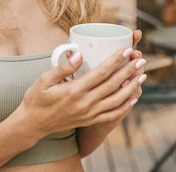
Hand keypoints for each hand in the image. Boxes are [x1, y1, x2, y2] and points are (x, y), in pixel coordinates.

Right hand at [19, 46, 145, 137]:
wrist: (33, 124)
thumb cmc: (37, 99)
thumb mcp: (44, 79)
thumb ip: (62, 67)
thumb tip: (79, 55)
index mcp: (75, 90)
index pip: (101, 72)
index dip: (116, 60)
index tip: (126, 50)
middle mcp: (85, 103)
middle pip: (113, 84)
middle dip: (129, 70)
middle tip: (141, 59)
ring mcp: (89, 113)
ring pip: (117, 100)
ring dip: (132, 87)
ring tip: (142, 75)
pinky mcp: (90, 120)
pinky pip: (112, 114)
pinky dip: (125, 106)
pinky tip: (133, 97)